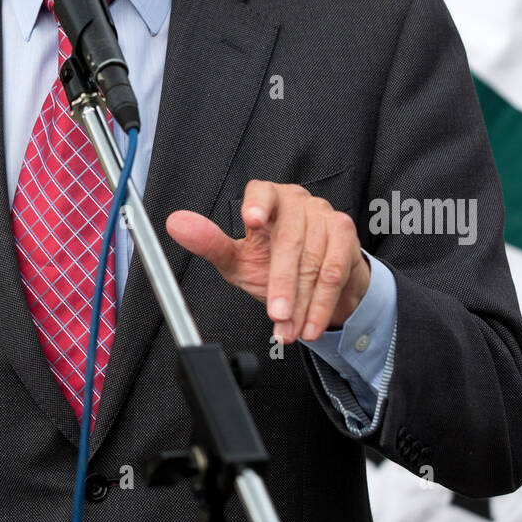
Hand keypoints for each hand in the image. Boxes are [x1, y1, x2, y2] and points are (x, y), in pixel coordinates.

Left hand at [165, 181, 369, 342]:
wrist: (317, 281)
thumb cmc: (273, 264)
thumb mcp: (237, 258)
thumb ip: (209, 243)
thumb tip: (176, 224)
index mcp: (266, 199)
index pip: (262, 192)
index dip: (258, 203)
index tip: (252, 220)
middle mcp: (296, 202)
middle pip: (289, 240)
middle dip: (282, 284)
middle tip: (275, 314)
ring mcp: (323, 215)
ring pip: (314, 262)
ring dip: (302, 303)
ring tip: (289, 330)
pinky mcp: (345, 233)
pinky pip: (335, 271)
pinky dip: (321, 304)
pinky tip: (309, 324)